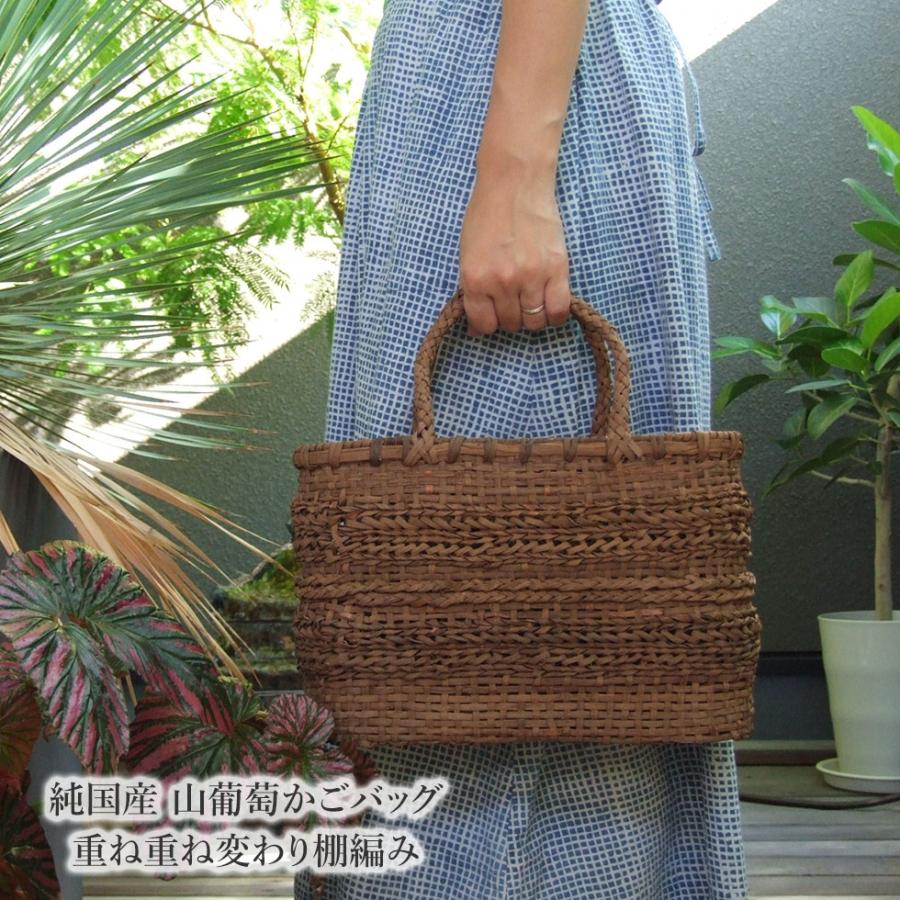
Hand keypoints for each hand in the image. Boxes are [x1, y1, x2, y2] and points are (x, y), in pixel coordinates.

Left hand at [458, 162, 571, 335]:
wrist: (514, 184)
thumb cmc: (487, 217)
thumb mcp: (468, 255)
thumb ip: (473, 292)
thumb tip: (476, 329)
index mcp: (475, 279)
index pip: (484, 324)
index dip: (488, 324)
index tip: (493, 314)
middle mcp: (502, 282)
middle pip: (510, 324)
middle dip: (511, 317)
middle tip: (513, 300)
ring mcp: (531, 276)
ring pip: (534, 321)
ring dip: (532, 316)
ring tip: (531, 299)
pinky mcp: (556, 268)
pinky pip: (558, 310)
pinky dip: (554, 315)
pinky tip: (549, 305)